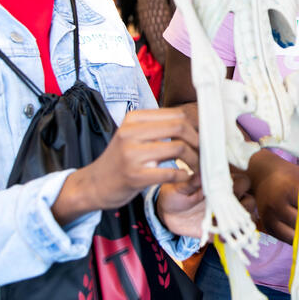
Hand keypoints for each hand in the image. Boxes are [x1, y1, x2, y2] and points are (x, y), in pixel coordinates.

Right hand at [52, 108, 196, 224]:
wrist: (94, 184)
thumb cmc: (120, 160)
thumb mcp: (133, 136)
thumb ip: (157, 128)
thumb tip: (194, 124)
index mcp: (134, 119)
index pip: (176, 114)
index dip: (196, 126)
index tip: (204, 137)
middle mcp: (131, 133)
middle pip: (180, 128)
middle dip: (198, 141)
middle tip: (205, 153)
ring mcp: (132, 154)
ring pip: (178, 149)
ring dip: (194, 160)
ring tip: (197, 167)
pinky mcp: (135, 176)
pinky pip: (170, 173)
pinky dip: (183, 176)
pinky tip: (184, 177)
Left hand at [156, 167, 255, 237]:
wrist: (168, 213)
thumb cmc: (176, 193)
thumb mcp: (180, 187)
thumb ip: (190, 183)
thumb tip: (199, 175)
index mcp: (222, 184)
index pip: (242, 181)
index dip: (240, 186)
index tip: (230, 192)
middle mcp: (228, 199)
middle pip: (249, 200)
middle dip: (245, 207)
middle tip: (231, 212)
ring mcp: (227, 216)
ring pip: (246, 219)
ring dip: (242, 225)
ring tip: (229, 229)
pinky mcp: (221, 230)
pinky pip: (234, 236)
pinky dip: (232, 238)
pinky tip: (222, 239)